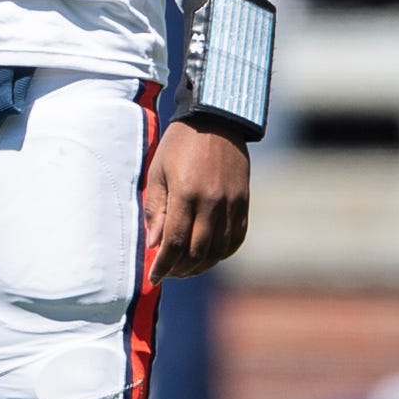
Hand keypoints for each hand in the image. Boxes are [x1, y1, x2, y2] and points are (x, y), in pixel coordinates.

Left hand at [143, 118, 250, 278]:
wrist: (217, 120)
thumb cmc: (179, 145)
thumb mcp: (158, 173)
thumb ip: (156, 210)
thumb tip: (155, 245)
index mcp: (186, 193)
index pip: (174, 242)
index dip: (163, 265)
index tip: (153, 278)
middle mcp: (212, 201)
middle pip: (197, 251)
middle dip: (180, 269)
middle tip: (167, 273)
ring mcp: (232, 203)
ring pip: (219, 249)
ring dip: (201, 265)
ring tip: (184, 269)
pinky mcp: (245, 202)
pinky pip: (237, 237)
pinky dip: (223, 253)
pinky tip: (208, 256)